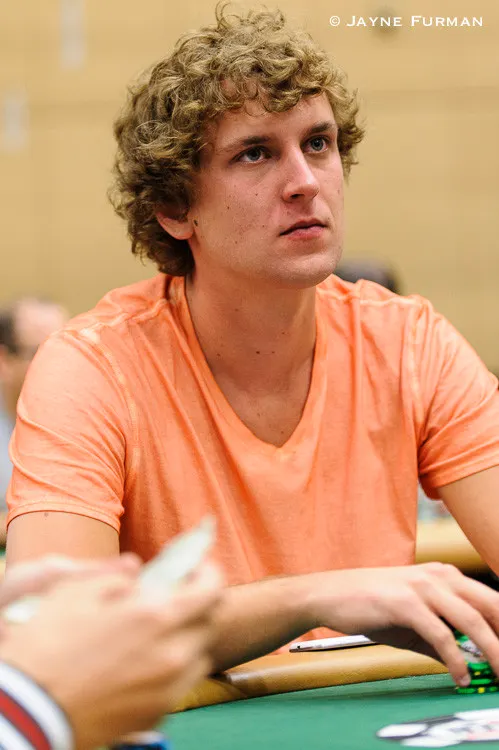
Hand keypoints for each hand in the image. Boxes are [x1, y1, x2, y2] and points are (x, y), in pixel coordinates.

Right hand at [0, 561, 222, 749]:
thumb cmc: (48, 644)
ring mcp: (168, 688)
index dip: (209, 571)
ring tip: (163, 630)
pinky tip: (149, 661)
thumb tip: (139, 576)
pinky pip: (182, 683)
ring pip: (200, 654)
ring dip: (190, 636)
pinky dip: (175, 667)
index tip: (197, 567)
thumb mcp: (79, 590)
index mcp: (157, 615)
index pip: (212, 587)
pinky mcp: (157, 713)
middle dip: (201, 602)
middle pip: (212, 620)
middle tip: (179, 595)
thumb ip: (119, 577)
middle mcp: (173, 653)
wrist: (28, 707)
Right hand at [307, 563, 498, 686]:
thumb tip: (468, 662)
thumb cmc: (370, 605)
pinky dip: (456, 660)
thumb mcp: (413, 621)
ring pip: (472, 620)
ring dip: (492, 651)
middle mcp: (439, 575)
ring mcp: (422, 586)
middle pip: (490, 606)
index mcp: (444, 575)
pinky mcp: (406, 603)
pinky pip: (441, 635)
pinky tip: (460, 677)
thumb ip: (441, 638)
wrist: (330, 594)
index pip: (489, 600)